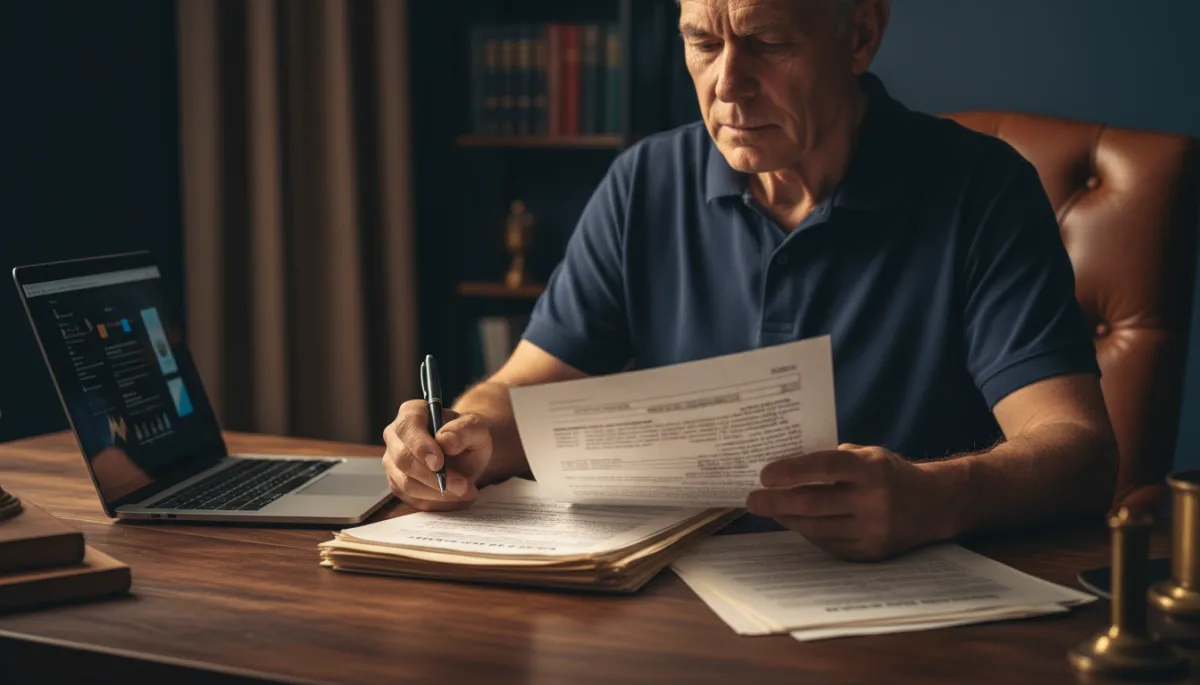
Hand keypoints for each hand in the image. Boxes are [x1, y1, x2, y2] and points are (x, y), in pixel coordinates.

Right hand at [382, 400, 493, 510]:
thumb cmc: (467, 435)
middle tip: (461, 485)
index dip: (421, 447)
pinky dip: (436, 502)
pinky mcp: (397, 483)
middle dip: (432, 477)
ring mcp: (393, 461)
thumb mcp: (476, 428)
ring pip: (406, 483)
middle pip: (402, 459)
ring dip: (437, 493)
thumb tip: (445, 441)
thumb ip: (464, 430)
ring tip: (465, 491)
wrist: (466, 453)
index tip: (439, 463)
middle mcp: (395, 435)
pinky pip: (411, 499)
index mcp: (411, 413)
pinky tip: (456, 497)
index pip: (408, 428)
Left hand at [745, 443, 951, 560]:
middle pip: (812, 503)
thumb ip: (832, 459)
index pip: (824, 467)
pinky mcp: (872, 552)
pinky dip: (807, 533)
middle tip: (752, 500)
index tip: (764, 475)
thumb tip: (786, 468)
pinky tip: (795, 523)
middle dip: (775, 502)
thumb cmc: (889, 473)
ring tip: (769, 510)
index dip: (791, 471)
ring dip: (787, 519)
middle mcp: (873, 500)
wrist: (934, 504)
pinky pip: (828, 544)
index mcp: (871, 469)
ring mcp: (873, 529)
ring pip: (816, 528)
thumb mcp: (868, 454)